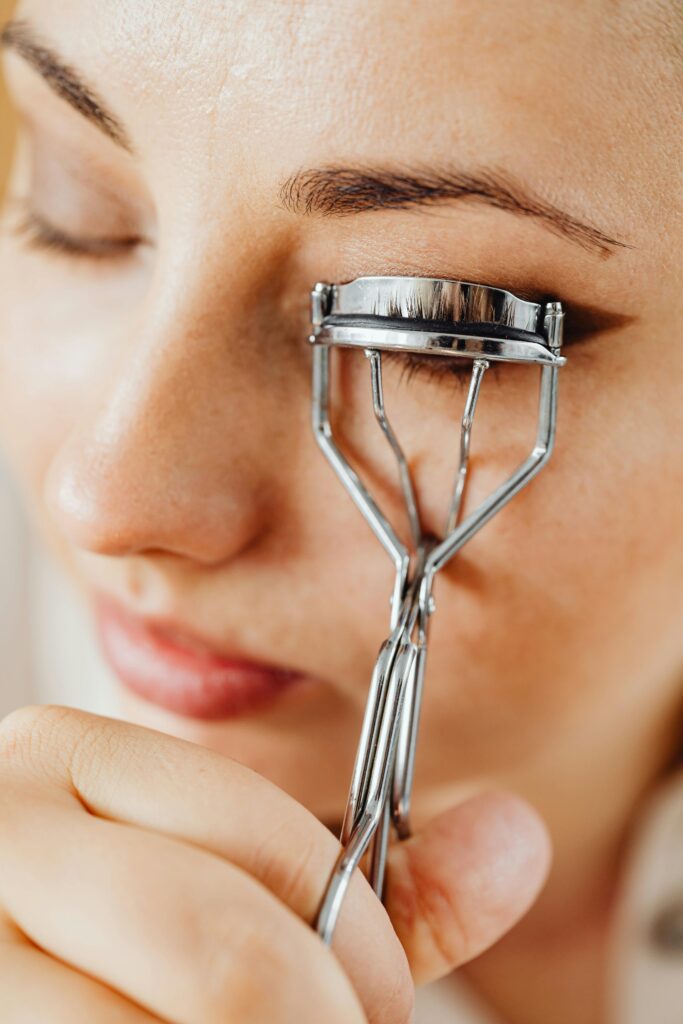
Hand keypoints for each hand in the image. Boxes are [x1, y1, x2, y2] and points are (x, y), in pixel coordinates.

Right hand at [0, 706, 549, 1022]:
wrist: (12, 977)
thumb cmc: (130, 941)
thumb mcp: (238, 886)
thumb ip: (377, 887)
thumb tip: (519, 834)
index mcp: (63, 759)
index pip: (262, 839)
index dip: (361, 945)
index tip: (381, 1001)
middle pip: (226, 955)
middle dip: (323, 1020)